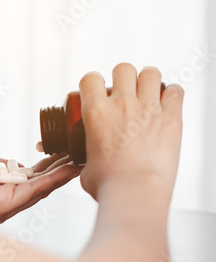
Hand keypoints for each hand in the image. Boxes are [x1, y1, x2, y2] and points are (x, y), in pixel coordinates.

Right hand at [79, 63, 183, 198]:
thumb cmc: (108, 184)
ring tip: (147, 93)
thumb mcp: (86, 166)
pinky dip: (172, 94)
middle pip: (123, 69)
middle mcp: (122, 104)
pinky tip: (167, 104)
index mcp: (96, 112)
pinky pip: (176, 91)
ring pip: (151, 73)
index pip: (91, 79)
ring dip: (148, 81)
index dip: (93, 83)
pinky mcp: (171, 118)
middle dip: (124, 78)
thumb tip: (88, 163)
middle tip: (125, 92)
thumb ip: (88, 157)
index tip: (97, 92)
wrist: (135, 192)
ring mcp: (149, 109)